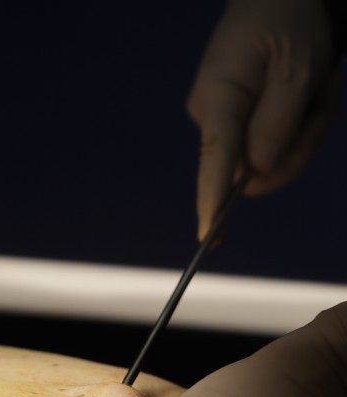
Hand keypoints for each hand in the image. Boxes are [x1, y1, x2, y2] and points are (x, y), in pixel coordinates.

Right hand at [188, 0, 341, 238]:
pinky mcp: (236, 124)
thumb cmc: (289, 21)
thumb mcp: (298, 67)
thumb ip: (278, 124)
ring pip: (269, 161)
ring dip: (306, 132)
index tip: (207, 237)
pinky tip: (308, 95)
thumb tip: (257, 174)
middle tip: (325, 95)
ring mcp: (223, 120)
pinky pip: (272, 148)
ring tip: (318, 86)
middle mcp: (212, 114)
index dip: (212, 199)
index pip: (216, 157)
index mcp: (221, 95)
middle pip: (255, 168)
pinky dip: (300, 128)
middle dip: (301, 144)